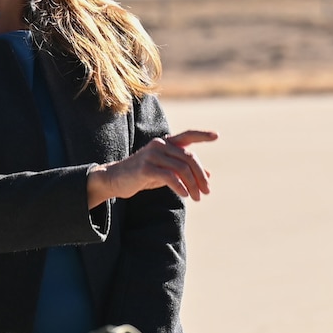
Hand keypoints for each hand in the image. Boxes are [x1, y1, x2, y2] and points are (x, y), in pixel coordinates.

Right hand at [88, 129, 217, 205]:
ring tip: (197, 197)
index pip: (187, 135)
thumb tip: (209, 175)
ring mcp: (152, 155)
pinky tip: (185, 195)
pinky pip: (169, 176)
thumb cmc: (143, 175)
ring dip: (193, 185)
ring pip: (181, 168)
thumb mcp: (166, 171)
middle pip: (189, 158)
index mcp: (166, 143)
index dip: (202, 135)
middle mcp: (160, 145)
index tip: (216, 136)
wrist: (115, 180)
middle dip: (200, 176)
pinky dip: (180, 187)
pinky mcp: (145, 168)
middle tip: (207, 191)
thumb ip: (185, 170)